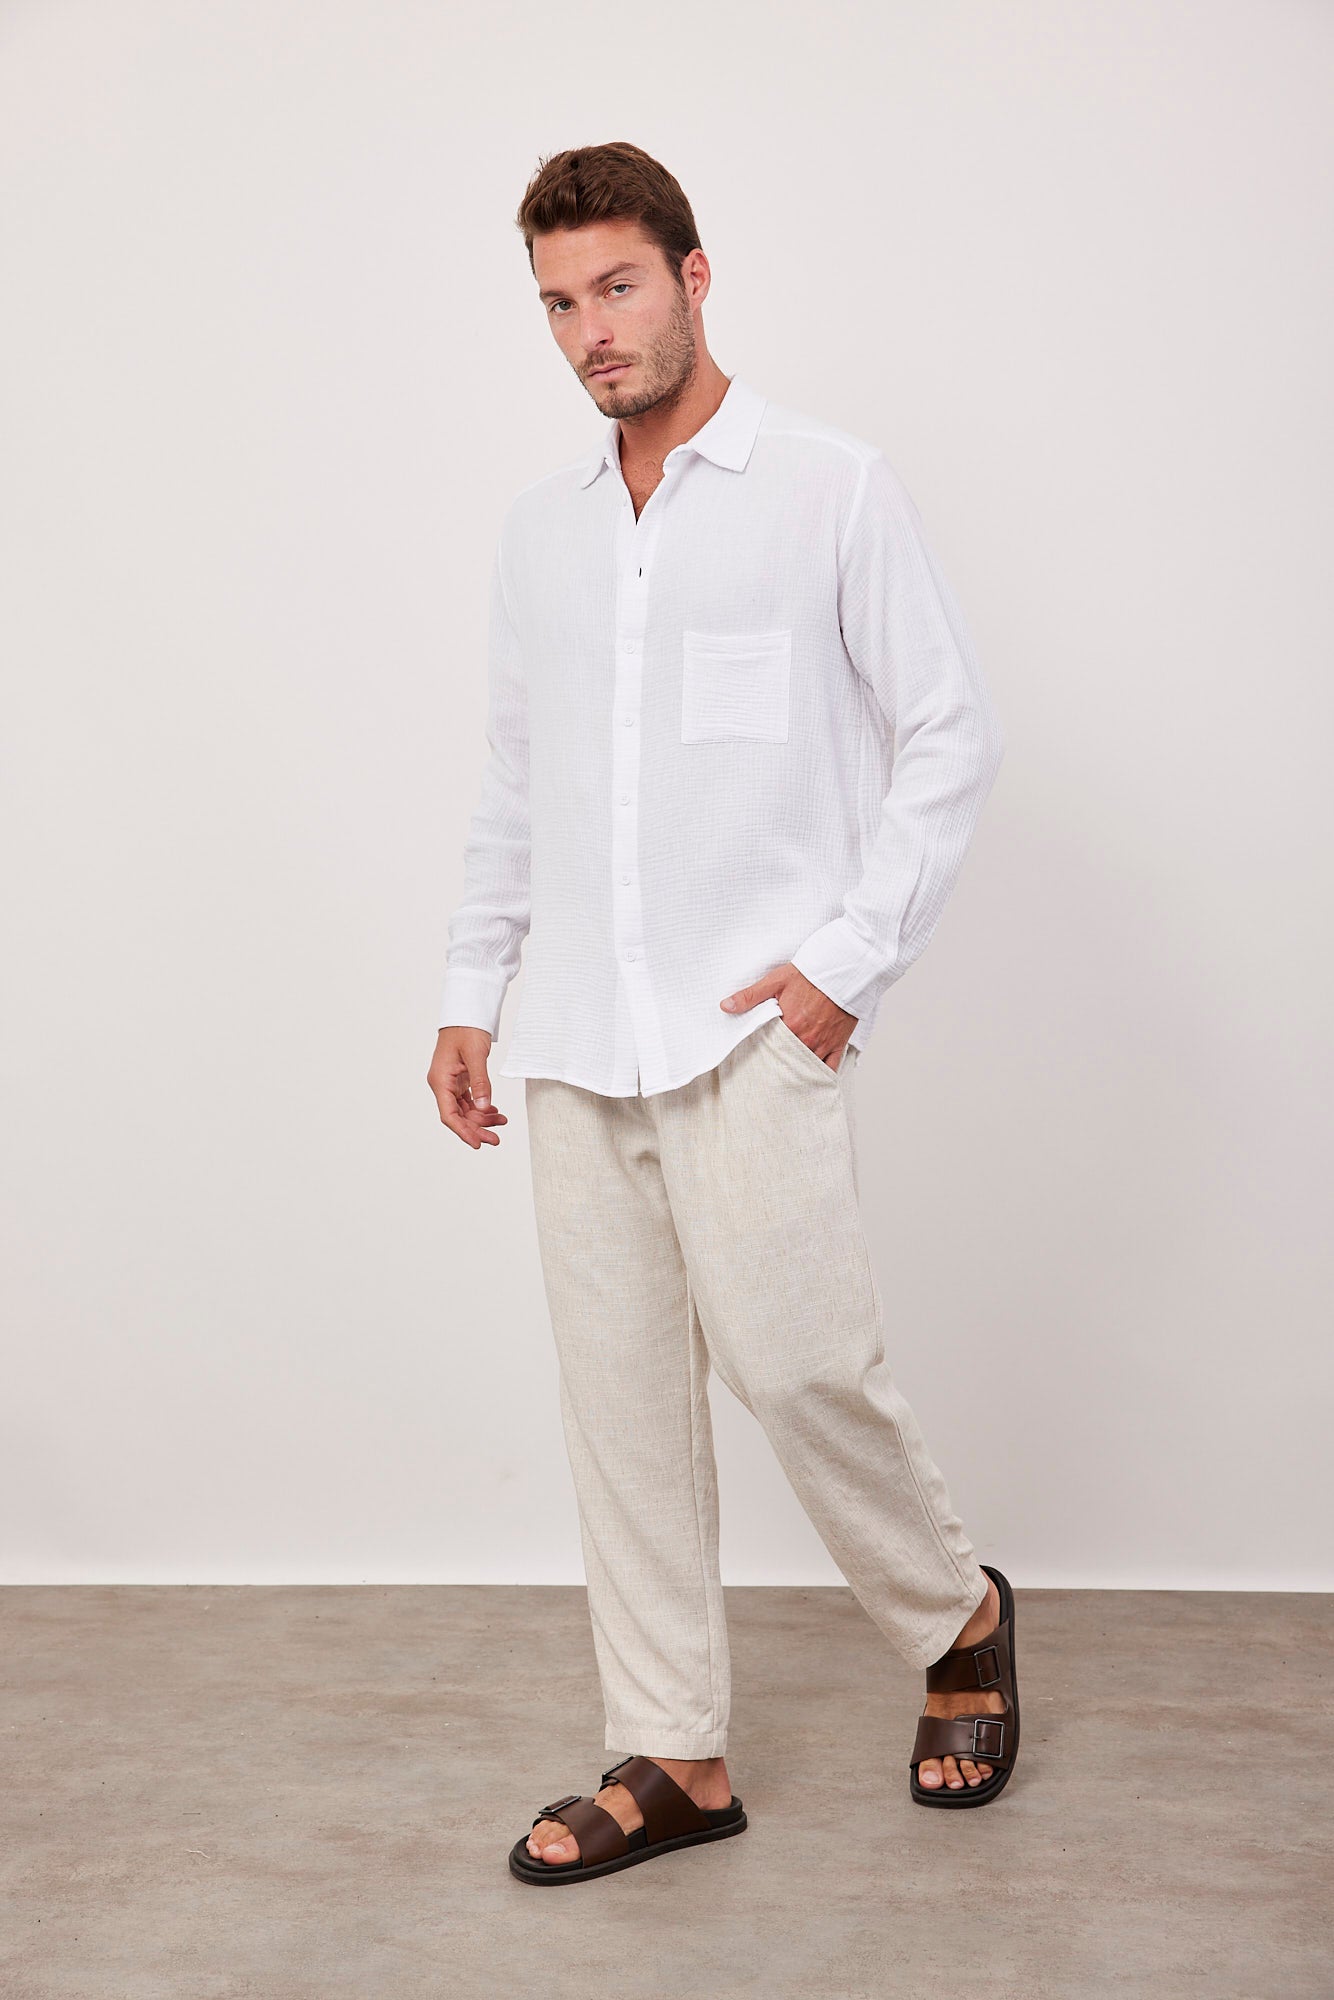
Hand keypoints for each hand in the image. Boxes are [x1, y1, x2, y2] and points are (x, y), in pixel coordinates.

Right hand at [428, 1026, 509, 1148]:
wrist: (467, 1012)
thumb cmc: (467, 1028)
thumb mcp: (476, 1055)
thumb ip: (480, 1082)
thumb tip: (484, 1107)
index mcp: (440, 1080)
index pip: (449, 1115)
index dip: (463, 1131)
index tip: (477, 1143)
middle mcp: (443, 1084)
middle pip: (458, 1116)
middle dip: (476, 1129)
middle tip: (496, 1140)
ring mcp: (451, 1082)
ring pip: (465, 1110)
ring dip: (482, 1119)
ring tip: (501, 1123)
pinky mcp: (460, 1079)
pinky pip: (469, 1100)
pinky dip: (482, 1108)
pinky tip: (495, 1112)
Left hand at [719, 964, 857, 1069]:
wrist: (842, 970)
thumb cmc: (809, 975)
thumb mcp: (775, 981)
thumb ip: (750, 996)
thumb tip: (726, 1006)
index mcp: (790, 1027)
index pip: (769, 1051)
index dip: (760, 1057)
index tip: (753, 1062)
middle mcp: (807, 1040)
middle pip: (787, 1063)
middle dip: (777, 1068)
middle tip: (766, 1077)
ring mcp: (823, 1044)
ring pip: (806, 1068)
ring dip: (796, 1073)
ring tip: (784, 1081)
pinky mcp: (838, 1044)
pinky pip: (830, 1068)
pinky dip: (820, 1076)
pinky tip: (810, 1081)